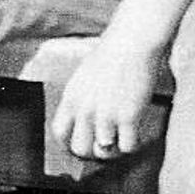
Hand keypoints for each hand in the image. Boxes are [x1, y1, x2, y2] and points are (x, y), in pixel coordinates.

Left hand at [51, 25, 170, 164]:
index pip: (59, 133)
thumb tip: (85, 122)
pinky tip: (135, 135)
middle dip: (92, 151)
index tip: (81, 143)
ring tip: (121, 139)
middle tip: (104, 145)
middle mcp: (85, 109)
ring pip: (104, 152)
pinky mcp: (128, 117)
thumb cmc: (112, 55)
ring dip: (114, 149)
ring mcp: (106, 115)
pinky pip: (127, 147)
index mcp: (71, 98)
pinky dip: (131, 145)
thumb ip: (81, 100)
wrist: (132, 42)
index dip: (69, 142)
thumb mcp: (84, 76)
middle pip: (80, 148)